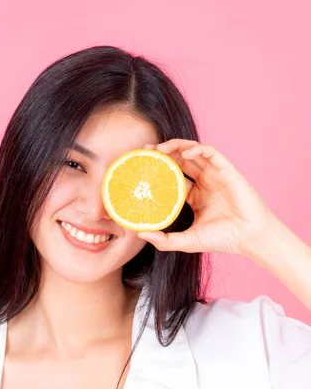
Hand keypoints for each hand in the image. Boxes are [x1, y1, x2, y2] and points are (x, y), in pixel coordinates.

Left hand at [138, 139, 277, 255]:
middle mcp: (204, 183)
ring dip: (176, 147)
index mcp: (194, 197)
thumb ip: (164, 240)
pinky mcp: (226, 169)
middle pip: (179, 161)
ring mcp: (215, 175)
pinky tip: (184, 154)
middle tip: (144, 151)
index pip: (171, 178)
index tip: (140, 169)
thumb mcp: (187, 241)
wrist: (249, 237)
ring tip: (160, 149)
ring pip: (192, 152)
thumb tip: (139, 232)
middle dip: (162, 153)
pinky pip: (210, 152)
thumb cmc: (222, 239)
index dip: (157, 171)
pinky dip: (197, 150)